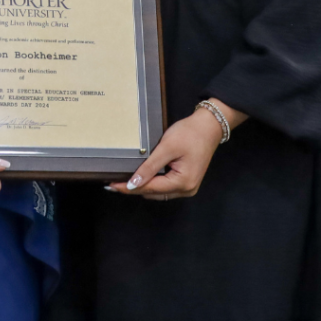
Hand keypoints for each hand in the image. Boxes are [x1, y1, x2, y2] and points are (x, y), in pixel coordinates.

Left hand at [108, 100, 243, 200]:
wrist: (209, 126)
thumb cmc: (189, 134)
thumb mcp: (167, 147)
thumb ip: (150, 167)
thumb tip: (133, 184)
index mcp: (183, 183)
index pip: (149, 189)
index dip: (129, 187)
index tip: (111, 185)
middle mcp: (186, 190)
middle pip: (154, 193)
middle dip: (135, 188)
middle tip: (114, 182)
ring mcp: (188, 187)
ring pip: (159, 192)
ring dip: (143, 187)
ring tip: (124, 180)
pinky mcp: (187, 181)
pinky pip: (166, 187)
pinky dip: (153, 183)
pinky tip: (142, 177)